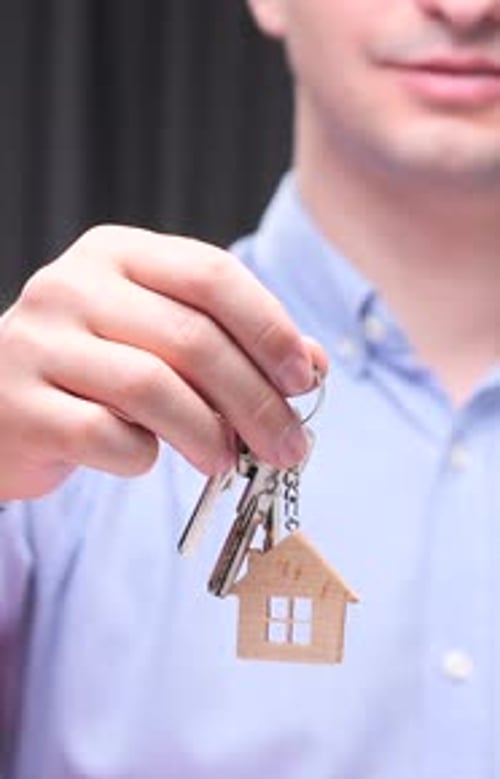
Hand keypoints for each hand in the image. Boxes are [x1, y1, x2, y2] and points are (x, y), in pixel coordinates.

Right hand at [0, 226, 327, 499]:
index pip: (211, 274)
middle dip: (255, 400)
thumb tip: (313, 365)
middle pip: (191, 337)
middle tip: (287, 447)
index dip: (269, 329)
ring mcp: (37, 343)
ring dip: (208, 434)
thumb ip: (229, 343)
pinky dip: (140, 455)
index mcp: (115, 252)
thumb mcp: (157, 339)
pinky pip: (104, 436)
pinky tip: (144, 457)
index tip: (305, 378)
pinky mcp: (20, 406)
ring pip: (151, 386)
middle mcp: (71, 285)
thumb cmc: (91, 371)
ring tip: (228, 463)